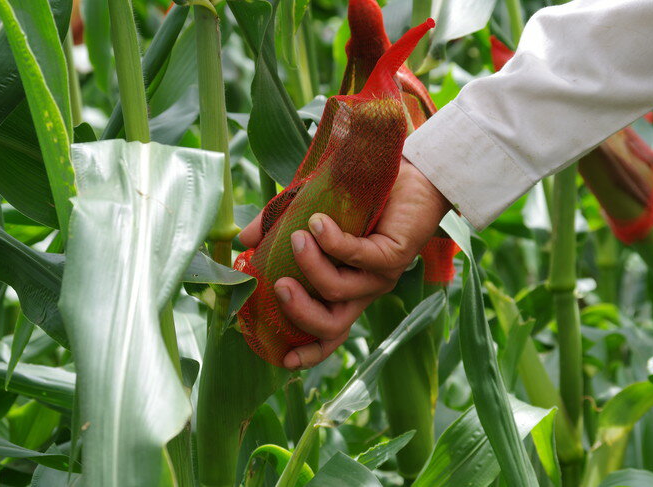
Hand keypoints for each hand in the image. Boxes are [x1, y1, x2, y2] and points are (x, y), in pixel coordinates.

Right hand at [239, 158, 451, 368]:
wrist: (410, 173)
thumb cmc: (358, 196)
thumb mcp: (307, 210)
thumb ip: (276, 226)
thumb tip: (243, 241)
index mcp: (346, 289)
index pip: (330, 332)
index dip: (309, 353)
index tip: (284, 360)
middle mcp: (364, 290)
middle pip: (332, 325)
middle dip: (301, 312)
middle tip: (280, 286)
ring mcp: (381, 275)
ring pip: (340, 290)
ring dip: (312, 266)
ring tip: (298, 237)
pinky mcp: (395, 255)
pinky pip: (359, 257)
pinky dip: (334, 243)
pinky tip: (319, 223)